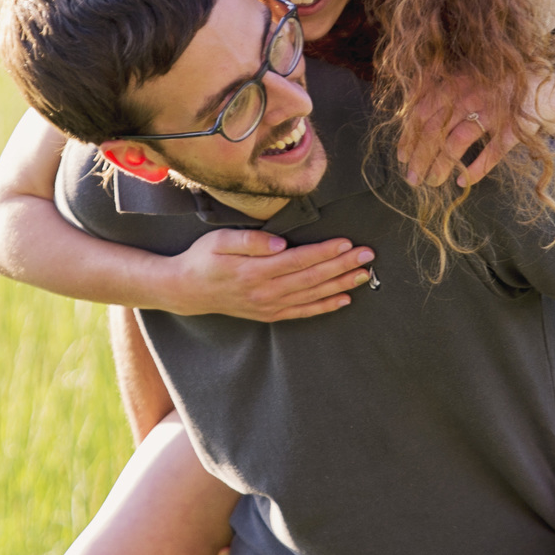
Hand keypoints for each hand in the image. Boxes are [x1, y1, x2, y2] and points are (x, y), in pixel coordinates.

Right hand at [157, 228, 374, 320]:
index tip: (348, 243)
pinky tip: (344, 299)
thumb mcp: (219, 240)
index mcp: (254, 271)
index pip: (298, 260)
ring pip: (312, 295)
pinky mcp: (270, 314)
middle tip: (368, 256)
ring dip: (340, 284)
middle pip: (312, 278)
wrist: (186, 291)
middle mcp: (265, 292)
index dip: (325, 252)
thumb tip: (279, 244)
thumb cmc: (203, 259)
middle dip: (342, 266)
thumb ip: (249, 241)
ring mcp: (269, 306)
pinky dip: (325, 306)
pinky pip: (303, 312)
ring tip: (364, 274)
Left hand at [397, 74, 525, 189]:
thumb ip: (444, 94)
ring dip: (440, 166)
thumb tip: (411, 120)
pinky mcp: (513, 128)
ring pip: (456, 142)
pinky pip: (490, 152)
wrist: (545, 91)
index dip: (409, 136)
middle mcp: (472, 94)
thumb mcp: (470, 83)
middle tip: (412, 179)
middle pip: (434, 130)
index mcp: (457, 82)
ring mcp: (493, 111)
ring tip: (431, 182)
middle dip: (419, 157)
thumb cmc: (500, 90)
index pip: (422, 111)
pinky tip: (462, 181)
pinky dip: (474, 169)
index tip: (402, 157)